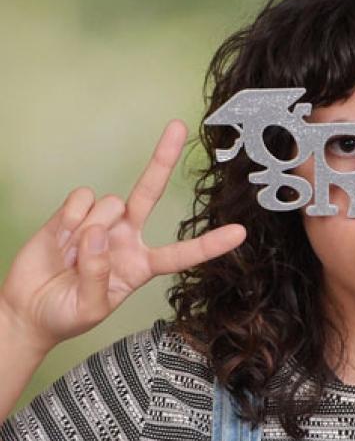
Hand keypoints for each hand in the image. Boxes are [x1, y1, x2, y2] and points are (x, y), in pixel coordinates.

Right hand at [0, 120, 245, 351]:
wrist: (28, 309)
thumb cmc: (66, 314)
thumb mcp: (90, 309)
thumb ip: (98, 277)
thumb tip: (97, 234)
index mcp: (141, 266)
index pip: (182, 254)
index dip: (210, 244)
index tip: (240, 233)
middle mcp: (127, 238)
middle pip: (148, 193)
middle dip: (162, 160)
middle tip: (177, 127)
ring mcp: (101, 223)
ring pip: (109, 202)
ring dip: (88, 229)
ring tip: (71, 256)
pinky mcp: (73, 213)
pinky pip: (81, 198)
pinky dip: (70, 218)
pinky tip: (62, 239)